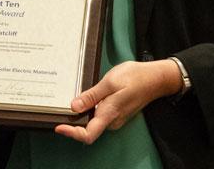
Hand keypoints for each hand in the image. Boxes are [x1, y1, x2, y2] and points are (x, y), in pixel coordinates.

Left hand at [54, 60, 182, 143]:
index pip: (88, 134)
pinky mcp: (116, 112)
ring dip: (81, 115)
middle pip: (88, 129)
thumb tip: (74, 106)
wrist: (156, 78)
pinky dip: (89, 110)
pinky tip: (84, 99)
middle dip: (73, 123)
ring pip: (93, 121)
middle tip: (57, 110)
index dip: (72, 133)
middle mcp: (112, 120)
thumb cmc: (135, 77)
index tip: (59, 127)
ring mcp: (115, 117)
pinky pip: (99, 115)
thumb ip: (92, 95)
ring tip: (68, 102)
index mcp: (109, 114)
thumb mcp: (110, 82)